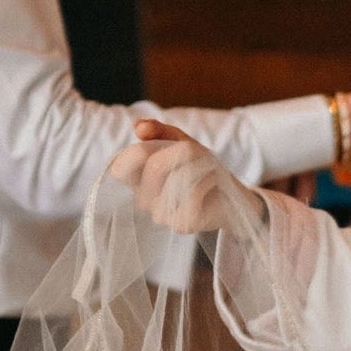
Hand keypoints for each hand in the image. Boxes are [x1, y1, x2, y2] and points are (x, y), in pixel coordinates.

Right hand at [108, 121, 261, 234]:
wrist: (231, 196)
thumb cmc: (200, 167)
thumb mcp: (178, 142)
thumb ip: (158, 131)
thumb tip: (138, 126)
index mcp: (137, 181)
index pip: (120, 168)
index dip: (136, 153)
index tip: (160, 143)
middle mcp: (144, 200)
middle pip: (153, 167)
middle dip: (179, 150)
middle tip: (194, 149)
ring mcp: (161, 215)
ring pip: (175, 178)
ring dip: (197, 163)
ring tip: (207, 165)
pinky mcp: (182, 224)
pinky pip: (193, 192)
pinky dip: (208, 178)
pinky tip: (213, 180)